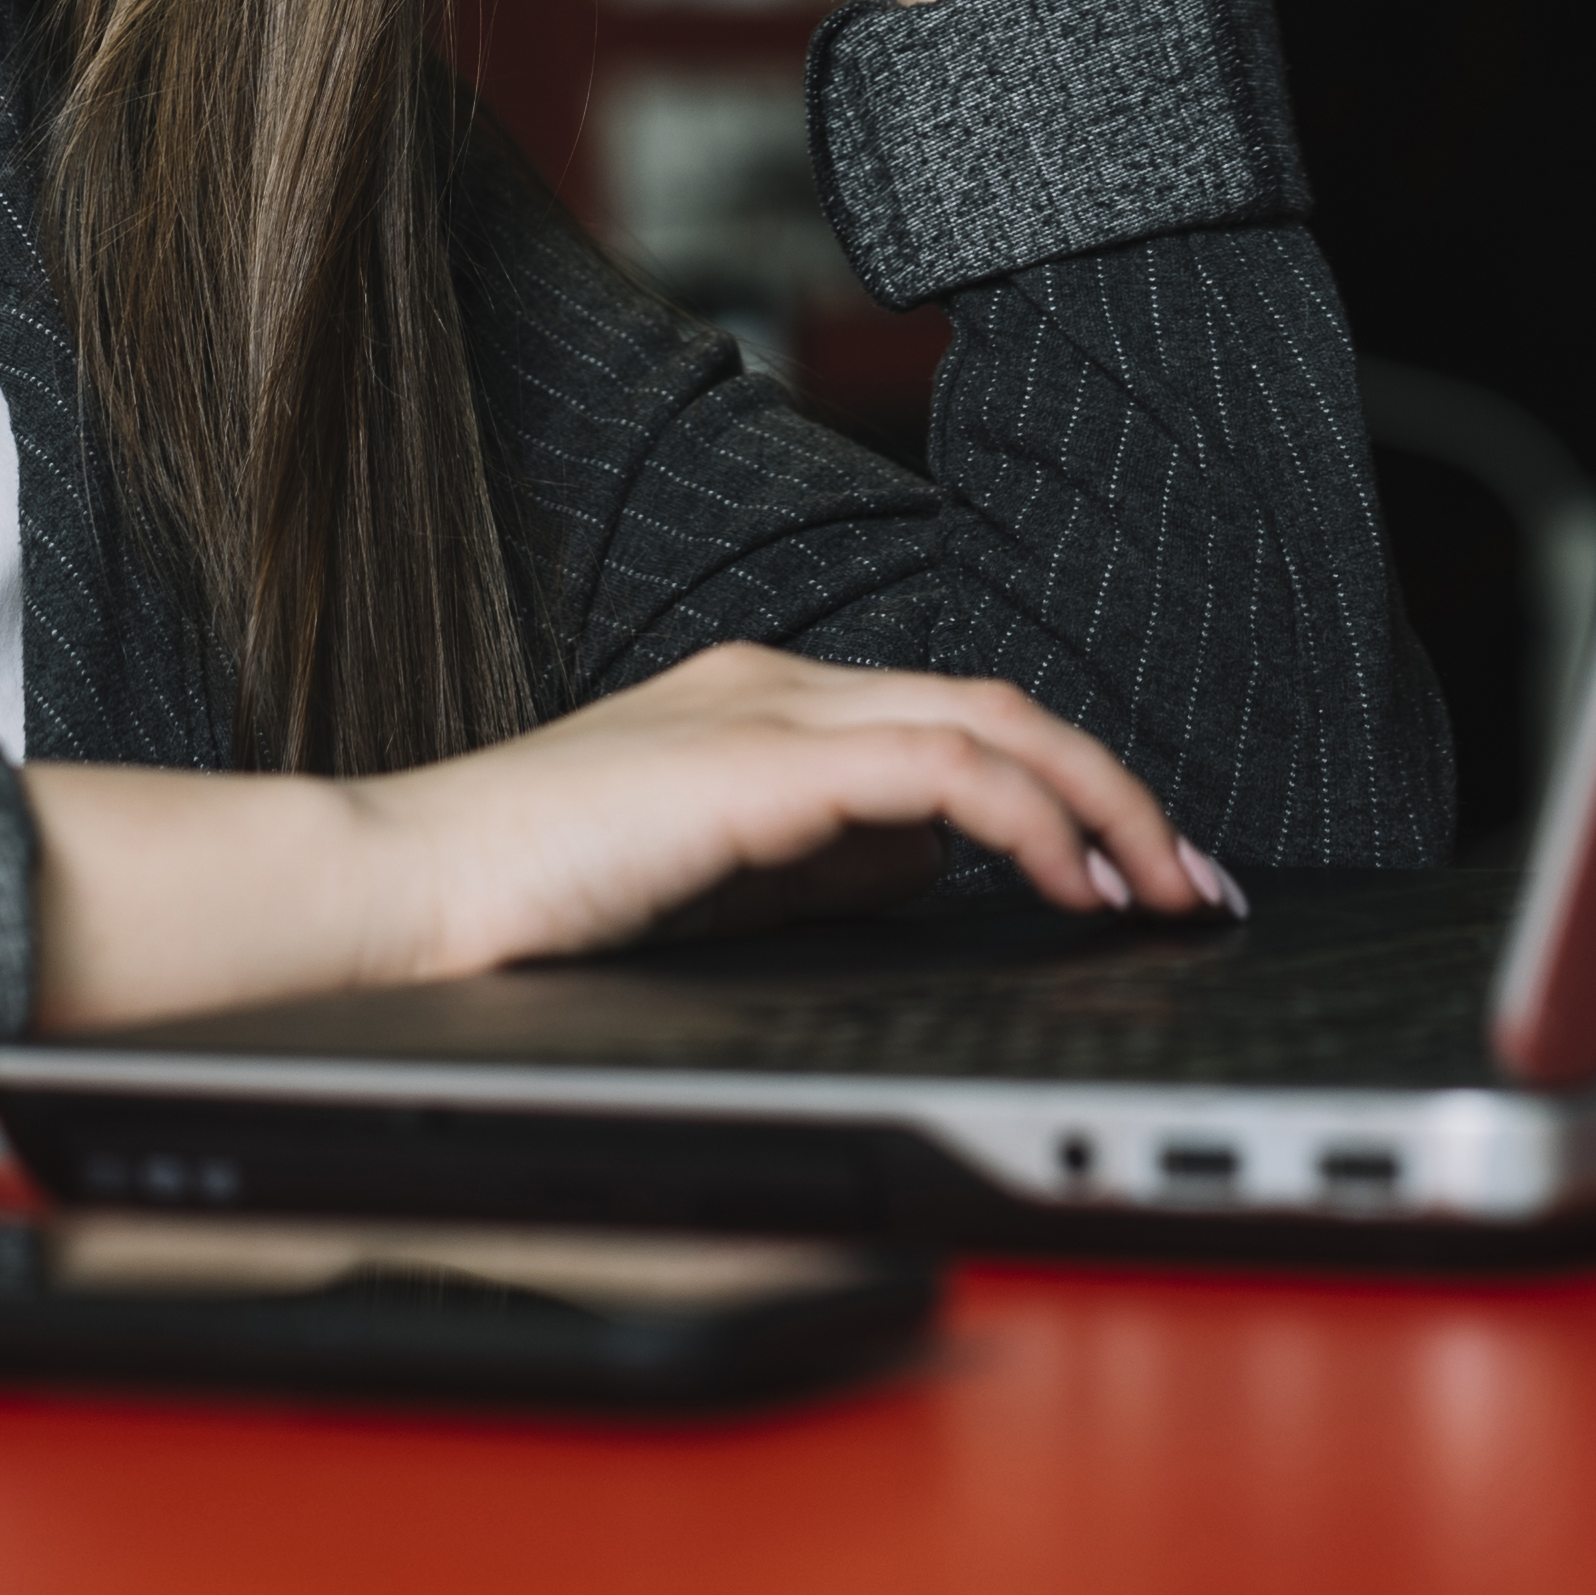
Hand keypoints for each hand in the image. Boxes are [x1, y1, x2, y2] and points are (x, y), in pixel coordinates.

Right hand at [26, 645, 1245, 1034]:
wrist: (401, 896)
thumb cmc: (525, 907)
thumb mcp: (713, 882)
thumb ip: (818, 865)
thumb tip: (939, 876)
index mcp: (761, 706)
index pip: (955, 722)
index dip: (1068, 789)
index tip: (1141, 871)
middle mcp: (777, 687)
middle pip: (998, 707)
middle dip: (1119, 795)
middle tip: (1195, 882)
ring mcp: (768, 714)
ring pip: (993, 724)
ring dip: (1103, 809)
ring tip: (1161, 892)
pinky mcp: (757, 764)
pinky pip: (940, 771)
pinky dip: (1027, 822)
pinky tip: (1068, 886)